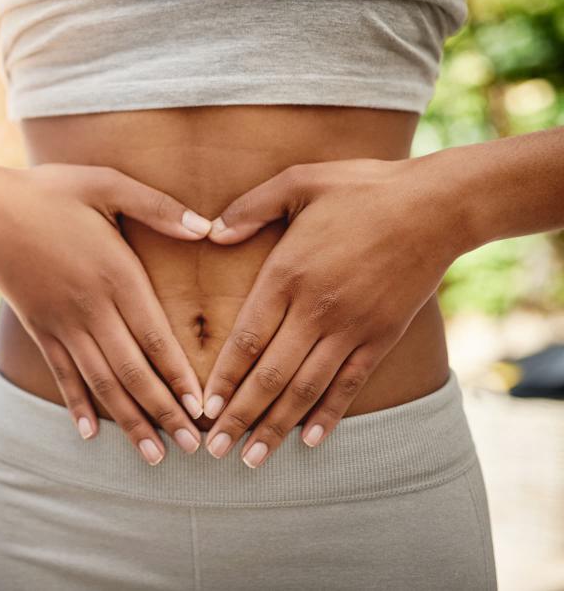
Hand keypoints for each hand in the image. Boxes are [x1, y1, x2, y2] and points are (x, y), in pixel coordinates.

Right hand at [0, 163, 212, 464]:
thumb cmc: (50, 191)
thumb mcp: (107, 183)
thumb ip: (157, 206)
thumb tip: (205, 227)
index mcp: (116, 274)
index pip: (155, 337)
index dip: (180, 375)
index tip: (203, 408)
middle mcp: (91, 308)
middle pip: (134, 370)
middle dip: (165, 412)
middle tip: (193, 446)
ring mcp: (63, 323)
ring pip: (102, 382)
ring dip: (130, 421)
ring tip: (154, 455)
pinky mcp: (40, 328)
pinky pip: (62, 374)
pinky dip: (77, 405)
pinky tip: (90, 433)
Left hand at [199, 157, 464, 466]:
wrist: (436, 205)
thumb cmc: (362, 188)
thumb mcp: (298, 181)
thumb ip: (250, 208)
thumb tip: (210, 232)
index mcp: (288, 273)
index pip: (247, 338)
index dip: (223, 378)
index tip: (203, 408)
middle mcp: (317, 309)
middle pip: (270, 375)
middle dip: (240, 416)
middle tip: (215, 451)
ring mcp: (351, 328)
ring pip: (306, 388)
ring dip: (277, 427)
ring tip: (253, 459)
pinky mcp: (381, 337)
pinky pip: (350, 385)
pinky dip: (329, 415)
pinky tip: (310, 441)